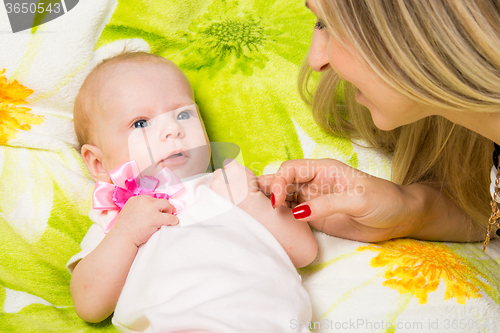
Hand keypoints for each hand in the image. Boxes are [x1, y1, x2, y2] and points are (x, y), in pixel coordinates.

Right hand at [112, 195, 178, 246]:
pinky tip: (174, 222)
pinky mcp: (156, 218)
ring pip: (166, 205)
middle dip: (164, 207)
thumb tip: (151, 210)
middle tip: (166, 213)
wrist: (122, 237)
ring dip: (169, 211)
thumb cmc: (125, 229)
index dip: (156, 205)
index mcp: (136, 199)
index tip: (158, 210)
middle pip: (160, 200)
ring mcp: (150, 209)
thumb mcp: (129, 211)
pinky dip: (173, 220)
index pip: (151, 198)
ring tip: (169, 218)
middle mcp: (143, 201)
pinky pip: (170, 217)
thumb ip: (139, 208)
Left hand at [210, 159, 258, 207]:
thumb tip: (234, 168)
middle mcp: (224, 173)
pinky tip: (224, 195)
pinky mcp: (214, 191)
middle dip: (222, 177)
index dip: (228, 169)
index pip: (227, 163)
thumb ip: (240, 169)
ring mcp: (217, 182)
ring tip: (226, 191)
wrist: (248, 203)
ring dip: (218, 184)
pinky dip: (216, 192)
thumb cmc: (251, 190)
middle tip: (228, 184)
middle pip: (218, 172)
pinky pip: (212, 189)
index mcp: (233, 167)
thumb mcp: (250, 174)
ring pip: (214, 181)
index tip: (230, 174)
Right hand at [258, 159, 418, 241]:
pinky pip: (292, 217)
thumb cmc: (383, 200)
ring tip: (257, 216)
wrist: (399, 219)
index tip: (277, 202)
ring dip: (270, 206)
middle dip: (266, 190)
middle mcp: (314, 183)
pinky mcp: (315, 218)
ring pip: (284, 199)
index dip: (279, 182)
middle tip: (252, 204)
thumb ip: (327, 204)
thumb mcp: (358, 199)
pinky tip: (272, 226)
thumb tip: (297, 212)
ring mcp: (313, 201)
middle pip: (282, 182)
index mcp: (323, 169)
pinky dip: (280, 220)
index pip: (291, 169)